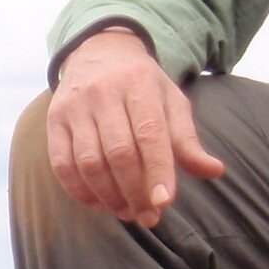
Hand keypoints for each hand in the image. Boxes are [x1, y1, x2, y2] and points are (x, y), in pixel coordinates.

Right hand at [47, 28, 226, 227]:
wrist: (98, 51)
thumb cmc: (142, 85)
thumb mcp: (171, 101)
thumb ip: (187, 139)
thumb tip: (214, 171)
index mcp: (139, 85)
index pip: (149, 133)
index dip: (157, 171)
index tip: (164, 202)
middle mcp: (103, 93)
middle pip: (118, 152)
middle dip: (134, 192)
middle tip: (148, 217)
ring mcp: (75, 106)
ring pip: (88, 162)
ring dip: (108, 196)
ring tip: (126, 212)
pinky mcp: (54, 120)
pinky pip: (62, 164)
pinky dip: (79, 191)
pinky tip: (98, 203)